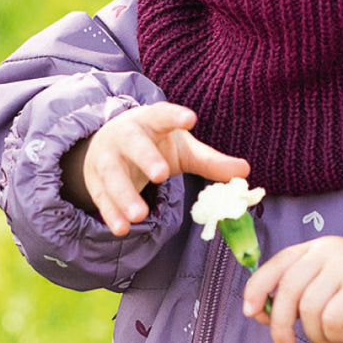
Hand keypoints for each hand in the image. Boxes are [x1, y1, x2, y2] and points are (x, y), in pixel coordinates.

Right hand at [61, 102, 248, 236]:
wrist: (109, 145)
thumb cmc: (154, 144)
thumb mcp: (182, 149)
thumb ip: (211, 161)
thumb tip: (245, 172)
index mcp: (150, 120)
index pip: (162, 114)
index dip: (175, 116)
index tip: (190, 119)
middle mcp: (125, 135)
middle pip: (133, 143)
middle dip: (146, 158)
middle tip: (161, 175)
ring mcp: (107, 158)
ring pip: (113, 174)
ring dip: (125, 194)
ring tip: (141, 215)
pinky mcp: (96, 181)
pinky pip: (102, 198)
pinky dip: (111, 213)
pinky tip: (121, 229)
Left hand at [242, 236, 342, 342]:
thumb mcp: (325, 286)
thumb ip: (296, 294)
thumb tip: (259, 312)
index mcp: (316, 248)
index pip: (278, 263)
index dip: (258, 287)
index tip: (250, 311)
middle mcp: (329, 252)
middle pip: (289, 289)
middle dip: (280, 324)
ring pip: (309, 308)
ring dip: (317, 335)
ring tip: (334, 338)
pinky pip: (331, 320)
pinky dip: (335, 336)